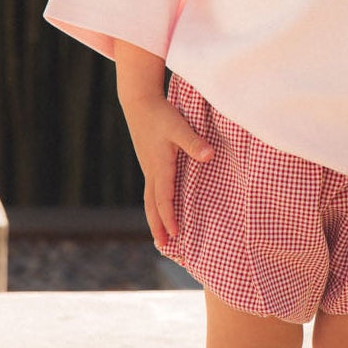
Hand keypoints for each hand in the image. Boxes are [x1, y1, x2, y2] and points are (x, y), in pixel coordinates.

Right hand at [113, 40, 211, 248]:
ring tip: (160, 234)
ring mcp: (148, 167)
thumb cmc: (160, 113)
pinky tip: (161, 205)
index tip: (176, 234)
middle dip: (158, 226)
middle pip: (152, 205)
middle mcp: (151, 171)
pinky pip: (152, 189)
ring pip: (150, 198)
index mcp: (159, 167)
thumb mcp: (179, 126)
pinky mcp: (149, 161)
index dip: (170, 217)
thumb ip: (194, 142)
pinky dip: (155, 203)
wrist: (138, 101)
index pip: (164, 199)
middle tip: (164, 246)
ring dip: (155, 217)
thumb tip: (209, 156)